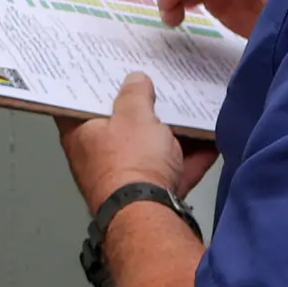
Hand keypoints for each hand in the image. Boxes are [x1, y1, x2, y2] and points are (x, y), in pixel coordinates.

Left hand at [55, 73, 218, 211]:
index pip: (76, 103)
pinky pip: (171, 169)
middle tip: (156, 85)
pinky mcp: (150, 194)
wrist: (150, 215)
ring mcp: (123, 178)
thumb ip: (135, 94)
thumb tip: (135, 80)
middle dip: (139, 109)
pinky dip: (189, 157)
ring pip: (148, 148)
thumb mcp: (134, 115)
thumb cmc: (130, 162)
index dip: (89, 86)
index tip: (103, 71)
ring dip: (170, 133)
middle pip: (117, 126)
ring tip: (189, 108)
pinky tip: (211, 139)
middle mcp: (95, 157)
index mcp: (79, 134)